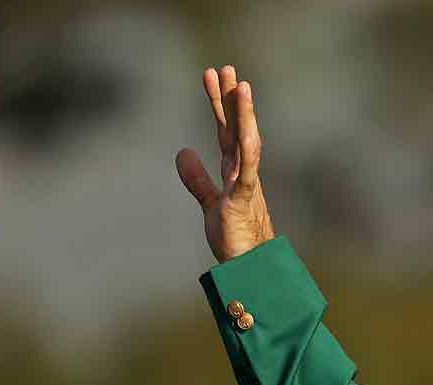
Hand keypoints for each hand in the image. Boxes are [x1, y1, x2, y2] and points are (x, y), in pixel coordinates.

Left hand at [176, 66, 275, 262]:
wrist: (250, 269)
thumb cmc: (234, 240)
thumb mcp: (209, 203)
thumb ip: (197, 179)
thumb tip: (183, 152)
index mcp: (235, 172)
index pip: (225, 131)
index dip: (219, 103)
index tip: (213, 76)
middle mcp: (243, 173)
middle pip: (237, 129)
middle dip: (231, 98)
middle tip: (226, 67)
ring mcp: (246, 184)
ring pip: (246, 143)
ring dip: (244, 115)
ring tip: (240, 86)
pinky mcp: (244, 201)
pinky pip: (248, 172)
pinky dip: (249, 151)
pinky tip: (248, 131)